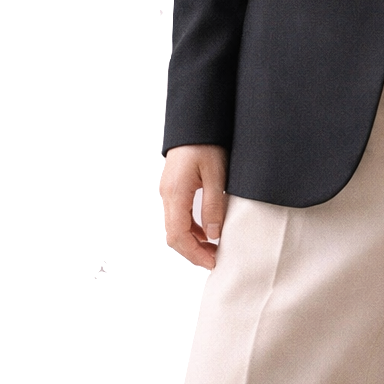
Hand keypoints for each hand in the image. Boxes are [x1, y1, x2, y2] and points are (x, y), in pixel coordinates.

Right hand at [159, 144, 228, 270]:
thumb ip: (213, 205)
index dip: (194, 253)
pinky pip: (178, 215)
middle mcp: (167, 195)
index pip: (178, 235)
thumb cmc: (207, 143)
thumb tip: (213, 235)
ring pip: (175, 226)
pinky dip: (191, 227)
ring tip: (214, 248)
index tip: (212, 262)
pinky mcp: (174, 187)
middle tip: (215, 259)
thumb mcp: (216, 175)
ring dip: (192, 241)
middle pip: (173, 235)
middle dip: (192, 251)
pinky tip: (207, 231)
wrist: (196, 122)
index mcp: (175, 194)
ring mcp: (168, 191)